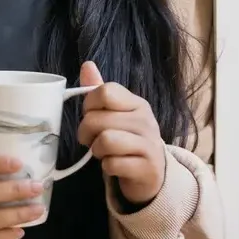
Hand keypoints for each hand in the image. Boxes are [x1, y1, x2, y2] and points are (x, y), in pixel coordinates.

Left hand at [77, 61, 165, 205]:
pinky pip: (112, 164)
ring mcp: (149, 144)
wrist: (153, 174)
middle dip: (86, 132)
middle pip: (97, 118)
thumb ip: (99, 91)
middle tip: (91, 139)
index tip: (90, 115)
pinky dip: (107, 167)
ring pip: (105, 141)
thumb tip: (87, 65)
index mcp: (136, 103)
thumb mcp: (115, 114)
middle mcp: (145, 120)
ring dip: (97, 150)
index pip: (104, 91)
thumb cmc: (128, 140)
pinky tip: (115, 165)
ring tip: (103, 152)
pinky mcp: (147, 168)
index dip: (88, 104)